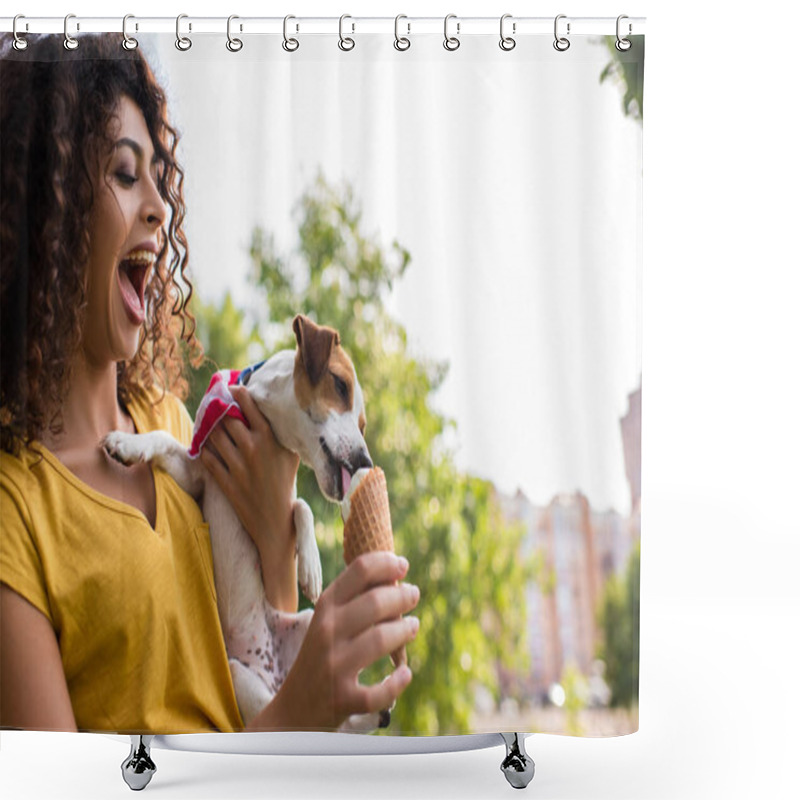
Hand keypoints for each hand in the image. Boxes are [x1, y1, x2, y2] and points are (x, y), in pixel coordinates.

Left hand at [200, 384, 298, 549]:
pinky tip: (204, 444)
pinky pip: (207, 458)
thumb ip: (281, 433)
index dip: (236, 391)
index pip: (248, 404)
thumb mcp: (291, 454)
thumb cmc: (286, 483)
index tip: (231, 388)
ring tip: (208, 422)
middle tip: (214, 402)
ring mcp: (237, 466)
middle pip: (226, 417)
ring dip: (208, 426)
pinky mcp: (226, 481)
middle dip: (219, 408)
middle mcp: (252, 448)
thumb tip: (270, 411)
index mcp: (269, 438)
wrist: (276, 520)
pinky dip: (203, 448)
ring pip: (213, 436)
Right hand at [249, 552, 419, 730]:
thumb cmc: (321, 656)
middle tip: (414, 594)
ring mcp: (334, 666)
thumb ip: (355, 599)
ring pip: (380, 640)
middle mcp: (327, 632)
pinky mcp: (343, 699)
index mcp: (325, 608)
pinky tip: (405, 673)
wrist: (293, 710)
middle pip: (375, 602)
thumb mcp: (328, 622)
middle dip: (403, 596)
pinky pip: (379, 691)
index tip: (403, 564)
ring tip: (413, 626)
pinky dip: (398, 682)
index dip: (386, 563)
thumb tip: (395, 575)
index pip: (359, 571)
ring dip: (405, 630)